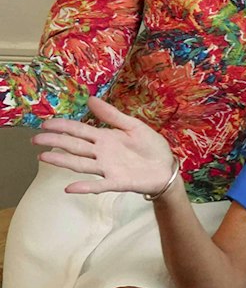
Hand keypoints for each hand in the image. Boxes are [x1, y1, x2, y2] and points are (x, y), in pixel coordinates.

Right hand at [32, 96, 177, 195]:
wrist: (167, 167)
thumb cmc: (150, 146)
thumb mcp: (133, 126)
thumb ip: (112, 115)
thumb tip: (91, 99)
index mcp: (105, 138)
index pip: (79, 130)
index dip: (63, 126)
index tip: (44, 124)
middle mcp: (101, 153)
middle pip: (74, 146)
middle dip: (55, 142)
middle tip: (35, 139)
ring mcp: (108, 168)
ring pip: (81, 164)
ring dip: (63, 161)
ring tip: (44, 157)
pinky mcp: (118, 182)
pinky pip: (99, 185)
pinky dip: (84, 187)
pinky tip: (70, 188)